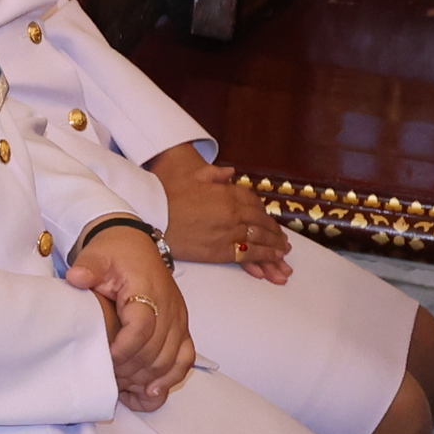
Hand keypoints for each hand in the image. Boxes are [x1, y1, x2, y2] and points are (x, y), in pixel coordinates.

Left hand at [67, 225, 193, 409]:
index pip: (142, 328)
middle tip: (108, 380)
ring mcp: (179, 320)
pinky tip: (150, 393)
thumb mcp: (96, 255)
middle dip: (132, 370)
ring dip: (148, 378)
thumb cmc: (114, 252)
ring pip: (172, 360)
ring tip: (124, 389)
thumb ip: (88, 268)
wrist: (134, 244)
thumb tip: (77, 278)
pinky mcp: (181, 328)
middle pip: (157, 350)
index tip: (105, 360)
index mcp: (147, 291)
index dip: (124, 349)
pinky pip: (185, 358)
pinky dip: (171, 378)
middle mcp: (169, 308)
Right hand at [149, 146, 289, 279]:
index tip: (269, 220)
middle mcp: (232, 212)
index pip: (254, 203)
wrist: (151, 216)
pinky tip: (272, 262)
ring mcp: (228, 232)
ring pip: (259, 239)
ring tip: (282, 253)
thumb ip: (213, 174)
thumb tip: (229, 172)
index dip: (264, 213)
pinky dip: (263, 258)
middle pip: (261, 222)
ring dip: (274, 246)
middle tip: (282, 240)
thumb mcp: (191, 177)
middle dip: (274, 232)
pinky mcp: (220, 251)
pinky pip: (249, 254)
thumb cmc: (166, 194)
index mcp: (227, 193)